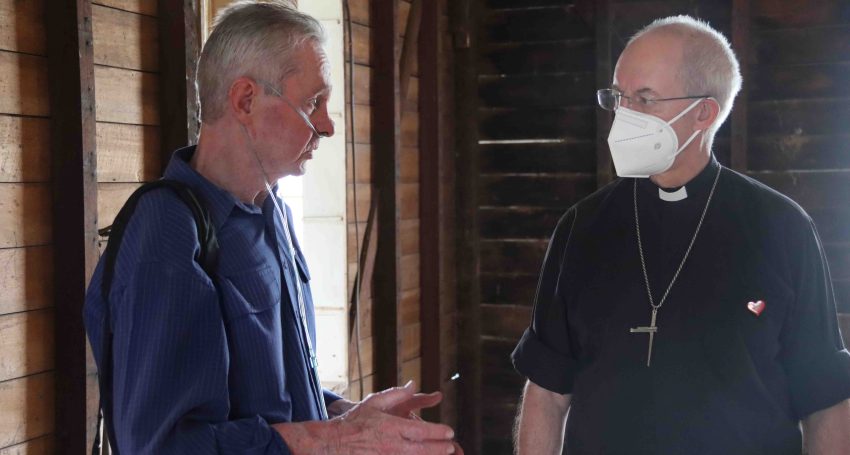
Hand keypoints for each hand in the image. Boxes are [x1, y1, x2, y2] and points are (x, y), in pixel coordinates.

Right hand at [329, 383, 457, 453]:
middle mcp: (391, 445)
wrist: (333, 442)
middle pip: (422, 449)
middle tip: (452, 447)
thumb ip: (395, 394)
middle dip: (440, 449)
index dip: (438, 433)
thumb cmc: (354, 421)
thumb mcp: (374, 402)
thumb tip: (412, 385)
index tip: (450, 432)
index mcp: (391, 427)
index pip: (421, 431)